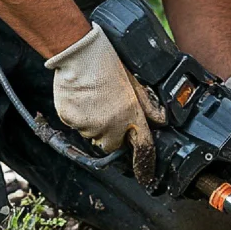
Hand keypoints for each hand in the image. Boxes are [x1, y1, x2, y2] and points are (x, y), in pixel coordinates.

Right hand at [45, 23, 163, 185]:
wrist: (78, 53)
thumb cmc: (106, 61)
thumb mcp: (134, 81)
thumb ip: (147, 104)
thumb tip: (160, 119)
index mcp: (130, 114)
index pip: (142, 146)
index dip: (144, 163)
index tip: (144, 176)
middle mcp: (110, 124)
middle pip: (112, 144)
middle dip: (111, 134)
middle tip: (107, 112)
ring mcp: (88, 124)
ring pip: (92, 135)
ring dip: (93, 125)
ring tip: (92, 99)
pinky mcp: (70, 120)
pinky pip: (75, 126)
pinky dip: (77, 117)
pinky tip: (80, 98)